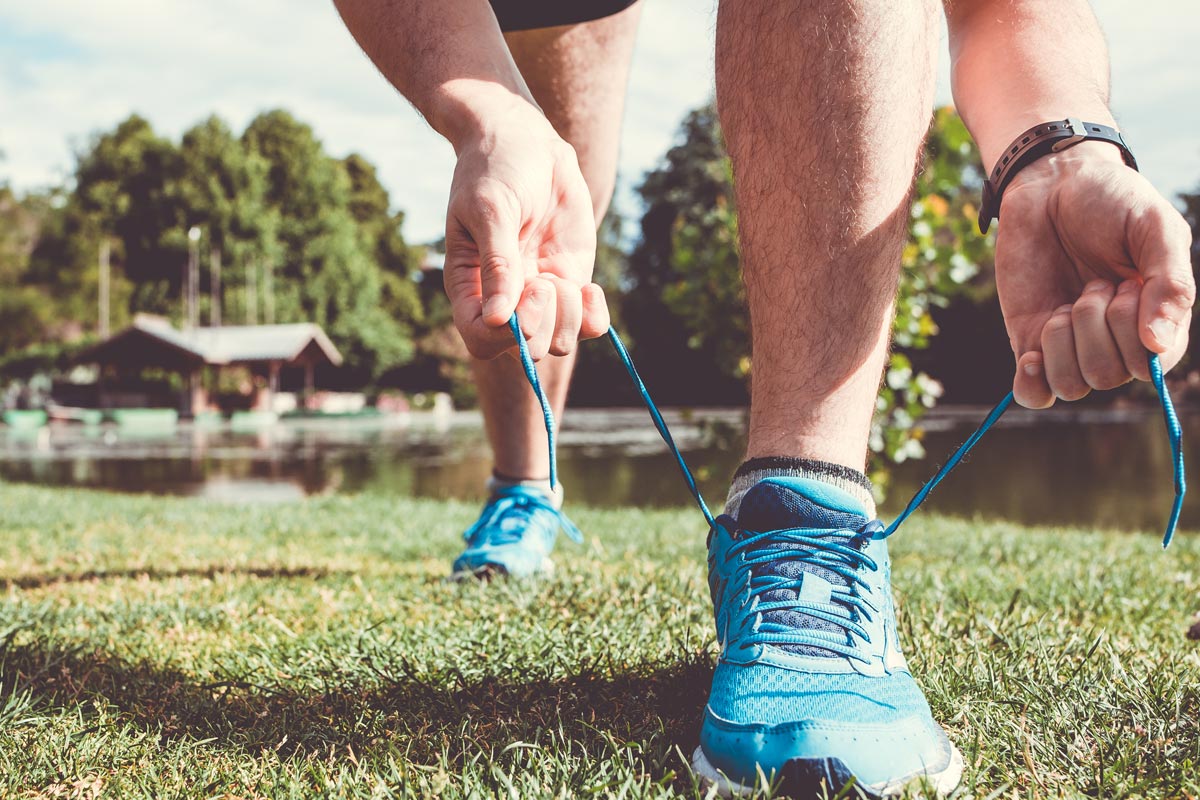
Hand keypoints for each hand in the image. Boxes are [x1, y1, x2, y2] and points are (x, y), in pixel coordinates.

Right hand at [442, 98, 609, 360]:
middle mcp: (505, 299)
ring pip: (560, 342)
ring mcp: (542, 295)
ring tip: (562, 279)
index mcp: (471, 287)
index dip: (507, 335)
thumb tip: (498, 319)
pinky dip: (594, 316)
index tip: (527, 295)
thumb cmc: (495, 169)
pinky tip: (589, 288)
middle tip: (545, 282)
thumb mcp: (490, 210)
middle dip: (542, 324)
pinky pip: (589, 325)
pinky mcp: (571, 283)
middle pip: (526, 350)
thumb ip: (498, 263)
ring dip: (568, 318)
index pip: (483, 340)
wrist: (526, 142)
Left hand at [994, 142, 1194, 407]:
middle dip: (1099, 327)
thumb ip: (1169, 283)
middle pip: (1109, 375)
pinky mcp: (1030, 341)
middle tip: (1095, 283)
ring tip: (1067, 302)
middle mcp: (1114, 339)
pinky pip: (1034, 393)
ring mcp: (1070, 343)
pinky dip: (1032, 385)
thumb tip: (1158, 346)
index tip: (1128, 286)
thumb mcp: (1154, 228)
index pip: (1152, 366)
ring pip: (1072, 386)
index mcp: (1155, 318)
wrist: (1051, 182)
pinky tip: (1031, 355)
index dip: (1136, 334)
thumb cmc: (1111, 201)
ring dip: (1066, 343)